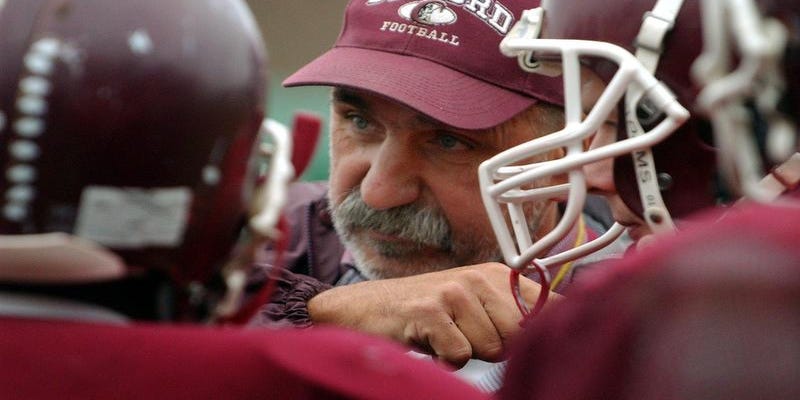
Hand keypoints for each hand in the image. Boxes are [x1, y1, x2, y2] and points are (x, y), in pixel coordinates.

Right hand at [307, 262, 560, 366]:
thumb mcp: (474, 304)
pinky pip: (460, 355)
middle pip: (521, 335)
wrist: (365, 308)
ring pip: (491, 348)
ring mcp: (455, 291)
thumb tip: (558, 334)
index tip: (537, 342)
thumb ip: (514, 314)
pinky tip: (429, 341)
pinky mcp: (431, 310)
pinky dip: (444, 358)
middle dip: (496, 347)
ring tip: (444, 335)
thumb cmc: (425, 311)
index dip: (547, 331)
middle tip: (465, 335)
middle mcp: (480, 277)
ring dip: (466, 352)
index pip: (551, 305)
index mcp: (498, 275)